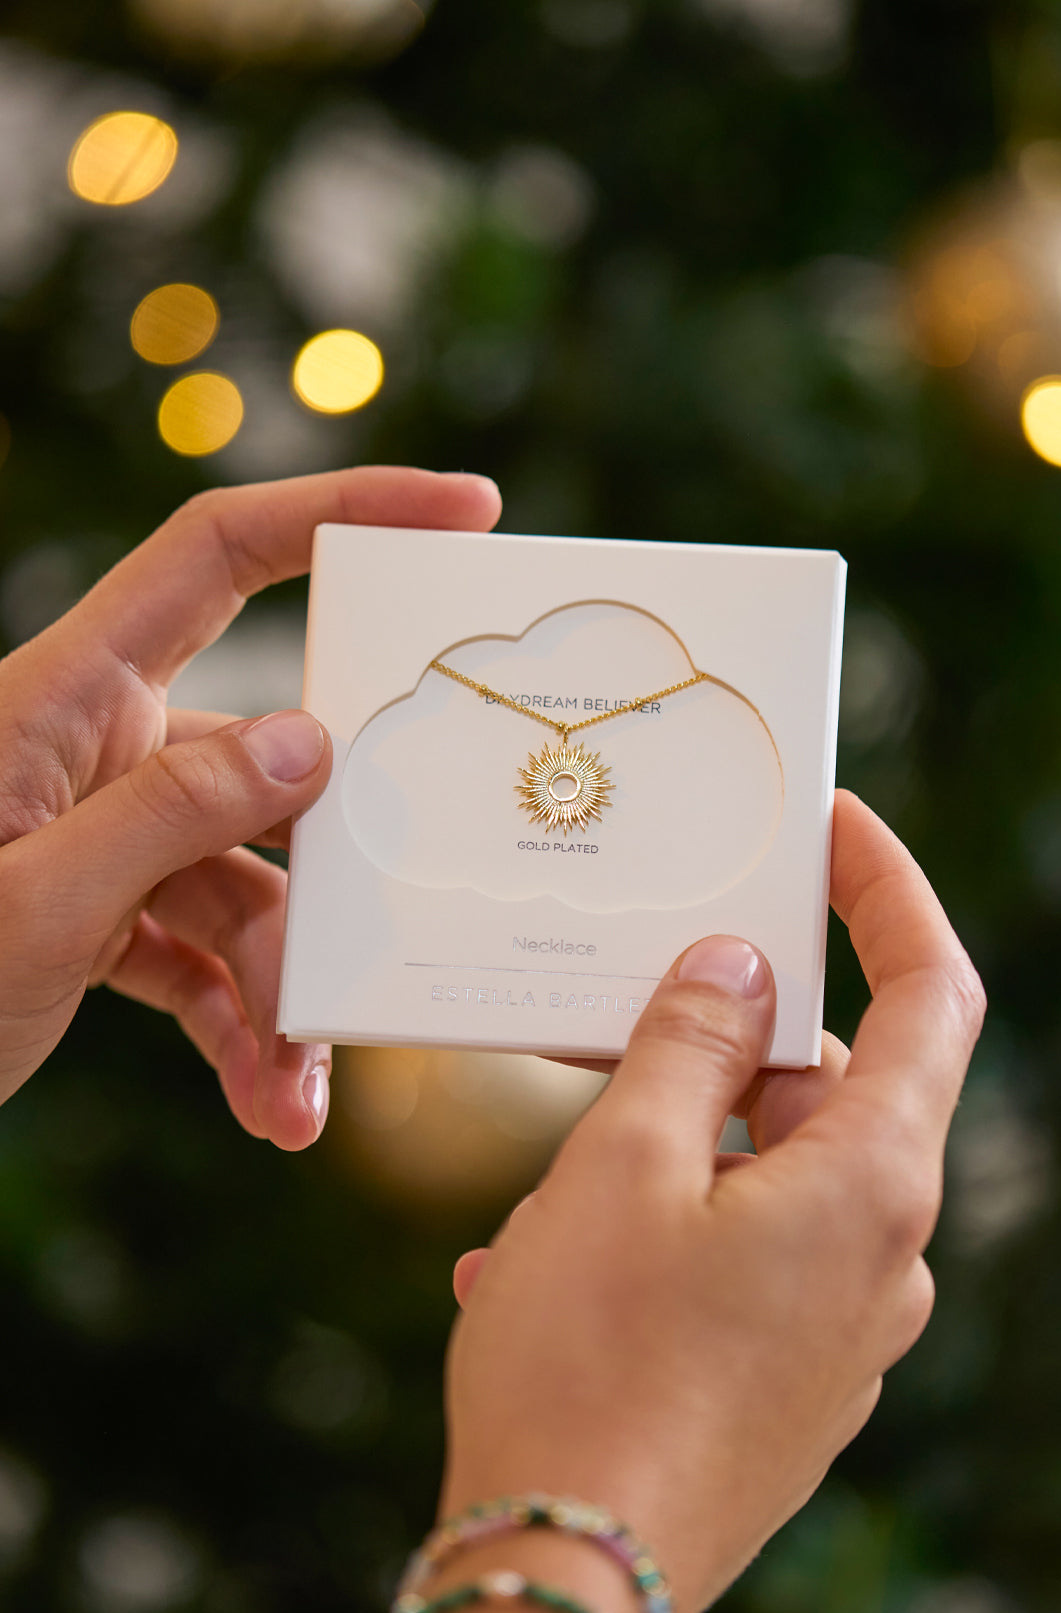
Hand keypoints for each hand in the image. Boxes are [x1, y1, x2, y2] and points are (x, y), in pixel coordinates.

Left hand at [0, 467, 500, 1146]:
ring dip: (282, 994)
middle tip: (389, 953)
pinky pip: (202, 957)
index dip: (342, 508)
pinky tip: (262, 1103)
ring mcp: (108, 834)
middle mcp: (100, 749)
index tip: (465, 514)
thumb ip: (171, 817)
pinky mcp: (105, 915)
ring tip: (294, 1100)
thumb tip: (314, 741)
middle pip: (270, 772)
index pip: (218, 555)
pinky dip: (238, 1028)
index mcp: (68, 695)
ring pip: (247, 888)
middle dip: (330, 881)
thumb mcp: (29, 904)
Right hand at [440, 793, 984, 1612]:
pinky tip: (544, 1263)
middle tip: (627, 1008)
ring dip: (669, 1148)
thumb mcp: (626, 1163)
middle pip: (832, 1087)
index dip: (889, 895)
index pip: (933, 994)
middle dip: (729, 1040)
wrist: (566, 1579)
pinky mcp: (787, 1381)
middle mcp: (883, 1257)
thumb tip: (737, 964)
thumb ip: (690, 1043)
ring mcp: (840, 1329)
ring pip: (769, 1174)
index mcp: (875, 1181)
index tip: (834, 832)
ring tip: (547, 1178)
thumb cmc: (593, 1361)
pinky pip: (738, 1259)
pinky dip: (659, 1230)